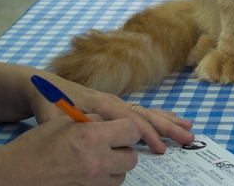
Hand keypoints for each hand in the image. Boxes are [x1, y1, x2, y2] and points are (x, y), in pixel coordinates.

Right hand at [0, 115, 139, 185]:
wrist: (14, 174)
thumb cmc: (37, 144)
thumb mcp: (67, 121)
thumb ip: (94, 121)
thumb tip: (110, 123)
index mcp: (92, 137)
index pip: (132, 131)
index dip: (128, 128)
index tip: (122, 128)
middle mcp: (96, 162)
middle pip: (131, 157)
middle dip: (125, 149)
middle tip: (112, 143)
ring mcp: (92, 183)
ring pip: (121, 175)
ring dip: (116, 166)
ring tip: (99, 157)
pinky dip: (104, 179)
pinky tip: (91, 170)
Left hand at [29, 72, 193, 152]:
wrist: (45, 85)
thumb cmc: (48, 103)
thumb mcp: (54, 117)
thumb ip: (72, 125)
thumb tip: (88, 135)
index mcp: (100, 103)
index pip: (129, 120)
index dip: (145, 134)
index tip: (160, 148)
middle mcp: (112, 100)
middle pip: (144, 113)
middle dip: (167, 127)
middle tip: (187, 137)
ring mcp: (115, 101)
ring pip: (146, 111)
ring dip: (167, 120)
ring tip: (188, 128)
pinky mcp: (115, 104)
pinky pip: (141, 110)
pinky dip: (158, 115)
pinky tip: (170, 119)